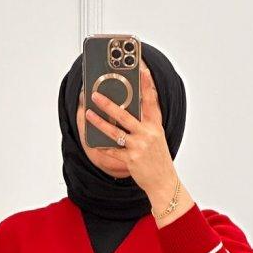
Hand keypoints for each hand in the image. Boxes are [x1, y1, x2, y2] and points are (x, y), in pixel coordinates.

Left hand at [86, 62, 183, 214]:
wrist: (164, 182)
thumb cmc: (159, 160)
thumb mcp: (157, 138)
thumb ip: (146, 124)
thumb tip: (128, 112)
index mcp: (156, 126)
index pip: (152, 101)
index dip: (147, 84)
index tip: (142, 70)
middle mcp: (148, 133)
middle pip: (125, 114)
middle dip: (109, 103)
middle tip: (95, 94)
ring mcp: (139, 146)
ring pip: (115, 131)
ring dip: (99, 122)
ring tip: (88, 113)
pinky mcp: (131, 159)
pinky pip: (113, 150)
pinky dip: (103, 146)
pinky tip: (93, 140)